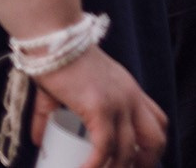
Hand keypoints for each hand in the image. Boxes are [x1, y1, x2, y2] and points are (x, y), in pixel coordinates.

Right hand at [30, 46, 168, 167]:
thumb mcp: (62, 92)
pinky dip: (95, 165)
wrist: (55, 41)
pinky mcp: (100, 107)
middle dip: (145, 163)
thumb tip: (38, 140)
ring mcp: (118, 102)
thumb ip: (49, 115)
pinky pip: (104, 146)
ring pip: (128, 149)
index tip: (135, 162)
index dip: (151, 147)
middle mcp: (131, 97)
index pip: (157, 121)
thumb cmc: (58, 62)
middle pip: (156, 138)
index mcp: (130, 91)